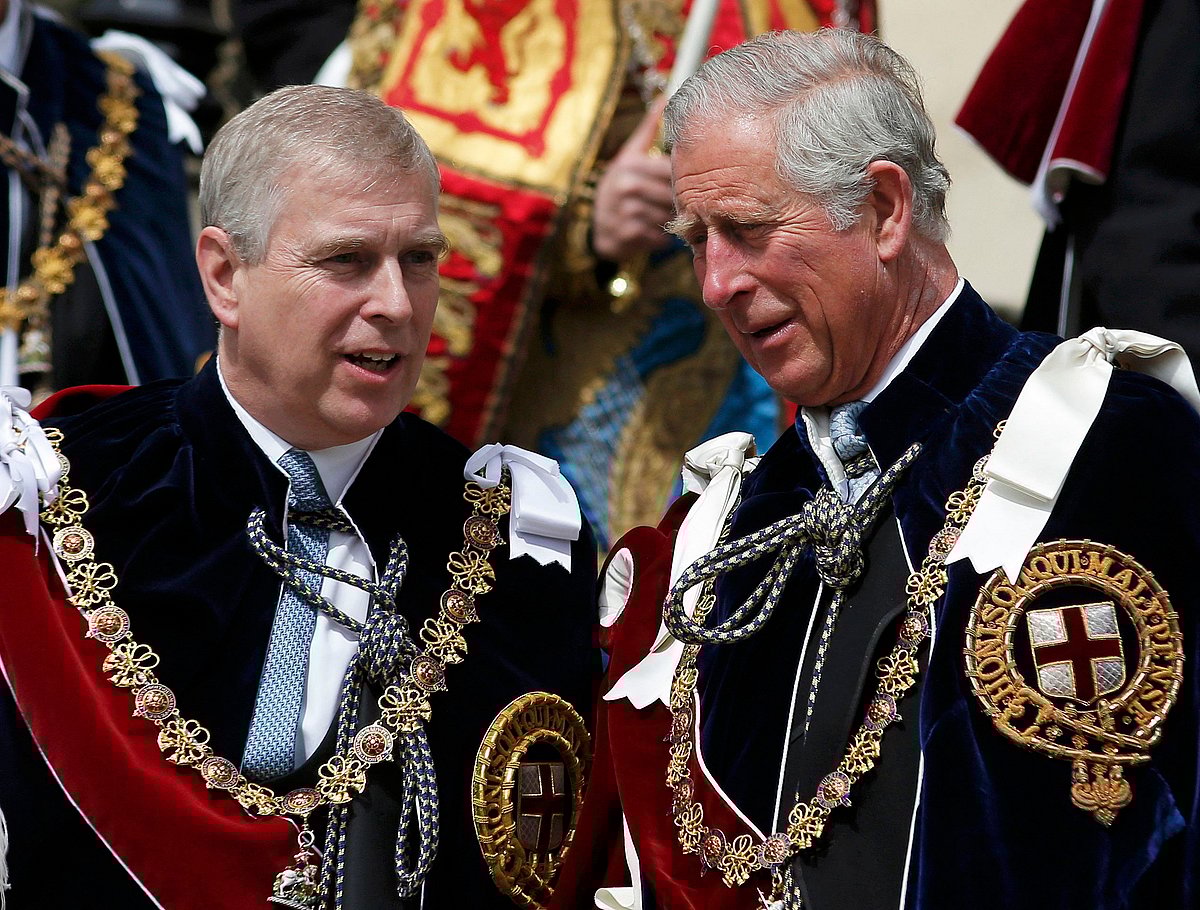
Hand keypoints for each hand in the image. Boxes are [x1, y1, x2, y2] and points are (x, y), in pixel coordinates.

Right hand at [591, 96, 674, 262]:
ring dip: (671, 221)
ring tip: (667, 219)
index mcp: (630, 164)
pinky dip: (661, 238)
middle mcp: (626, 185)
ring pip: (667, 216)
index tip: (690, 183)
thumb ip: (649, 130)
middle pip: (672, 195)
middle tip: (682, 206)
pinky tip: (655, 233)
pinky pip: (658, 237)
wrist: (597, 225)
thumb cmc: (620, 186)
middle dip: (679, 202)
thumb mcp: (629, 155)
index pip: (671, 170)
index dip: (684, 179)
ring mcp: (624, 211)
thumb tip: (665, 98)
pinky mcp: (626, 235)